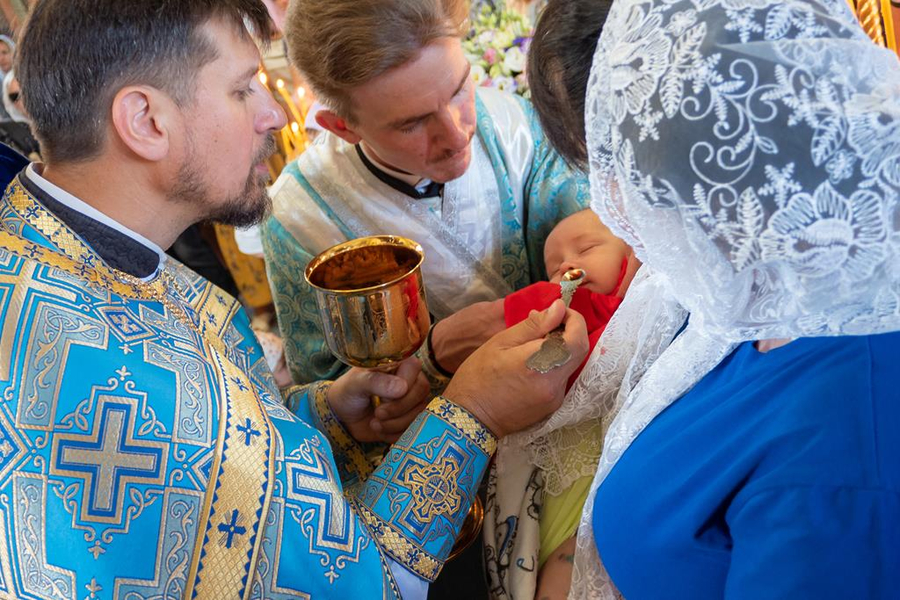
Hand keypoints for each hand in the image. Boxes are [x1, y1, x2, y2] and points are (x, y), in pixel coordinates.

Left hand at [327, 357, 430, 442]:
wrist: (342, 416)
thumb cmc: (348, 392)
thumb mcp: (356, 383)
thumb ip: (375, 381)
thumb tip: (402, 388)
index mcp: (397, 363)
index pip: (414, 368)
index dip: (402, 386)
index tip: (382, 398)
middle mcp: (410, 380)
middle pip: (421, 392)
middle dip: (398, 409)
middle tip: (377, 413)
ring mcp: (412, 401)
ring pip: (419, 414)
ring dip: (394, 424)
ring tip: (374, 423)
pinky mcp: (410, 420)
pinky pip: (413, 429)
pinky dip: (394, 434)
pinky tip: (380, 429)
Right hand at [442, 300, 587, 438]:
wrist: (470, 417)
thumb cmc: (479, 375)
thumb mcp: (501, 342)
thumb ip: (534, 325)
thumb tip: (559, 308)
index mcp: (539, 364)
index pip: (577, 337)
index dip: (575, 320)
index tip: (560, 313)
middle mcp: (553, 384)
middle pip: (579, 352)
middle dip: (570, 332)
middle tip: (549, 324)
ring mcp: (555, 398)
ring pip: (571, 365)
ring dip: (561, 350)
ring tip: (536, 344)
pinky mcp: (553, 407)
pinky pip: (562, 378)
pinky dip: (555, 365)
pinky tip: (534, 364)